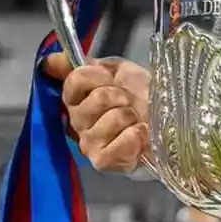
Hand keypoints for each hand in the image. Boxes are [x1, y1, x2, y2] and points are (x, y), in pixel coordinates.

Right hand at [42, 53, 150, 173]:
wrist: (170, 118)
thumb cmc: (143, 94)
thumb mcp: (118, 70)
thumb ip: (86, 64)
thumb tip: (50, 59)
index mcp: (78, 99)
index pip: (74, 81)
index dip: (98, 76)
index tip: (111, 79)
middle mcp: (78, 123)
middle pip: (94, 100)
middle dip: (119, 96)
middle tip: (129, 101)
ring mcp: (88, 144)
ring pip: (109, 120)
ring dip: (130, 117)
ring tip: (136, 120)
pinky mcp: (103, 161)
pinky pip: (117, 145)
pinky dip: (135, 136)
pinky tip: (140, 135)